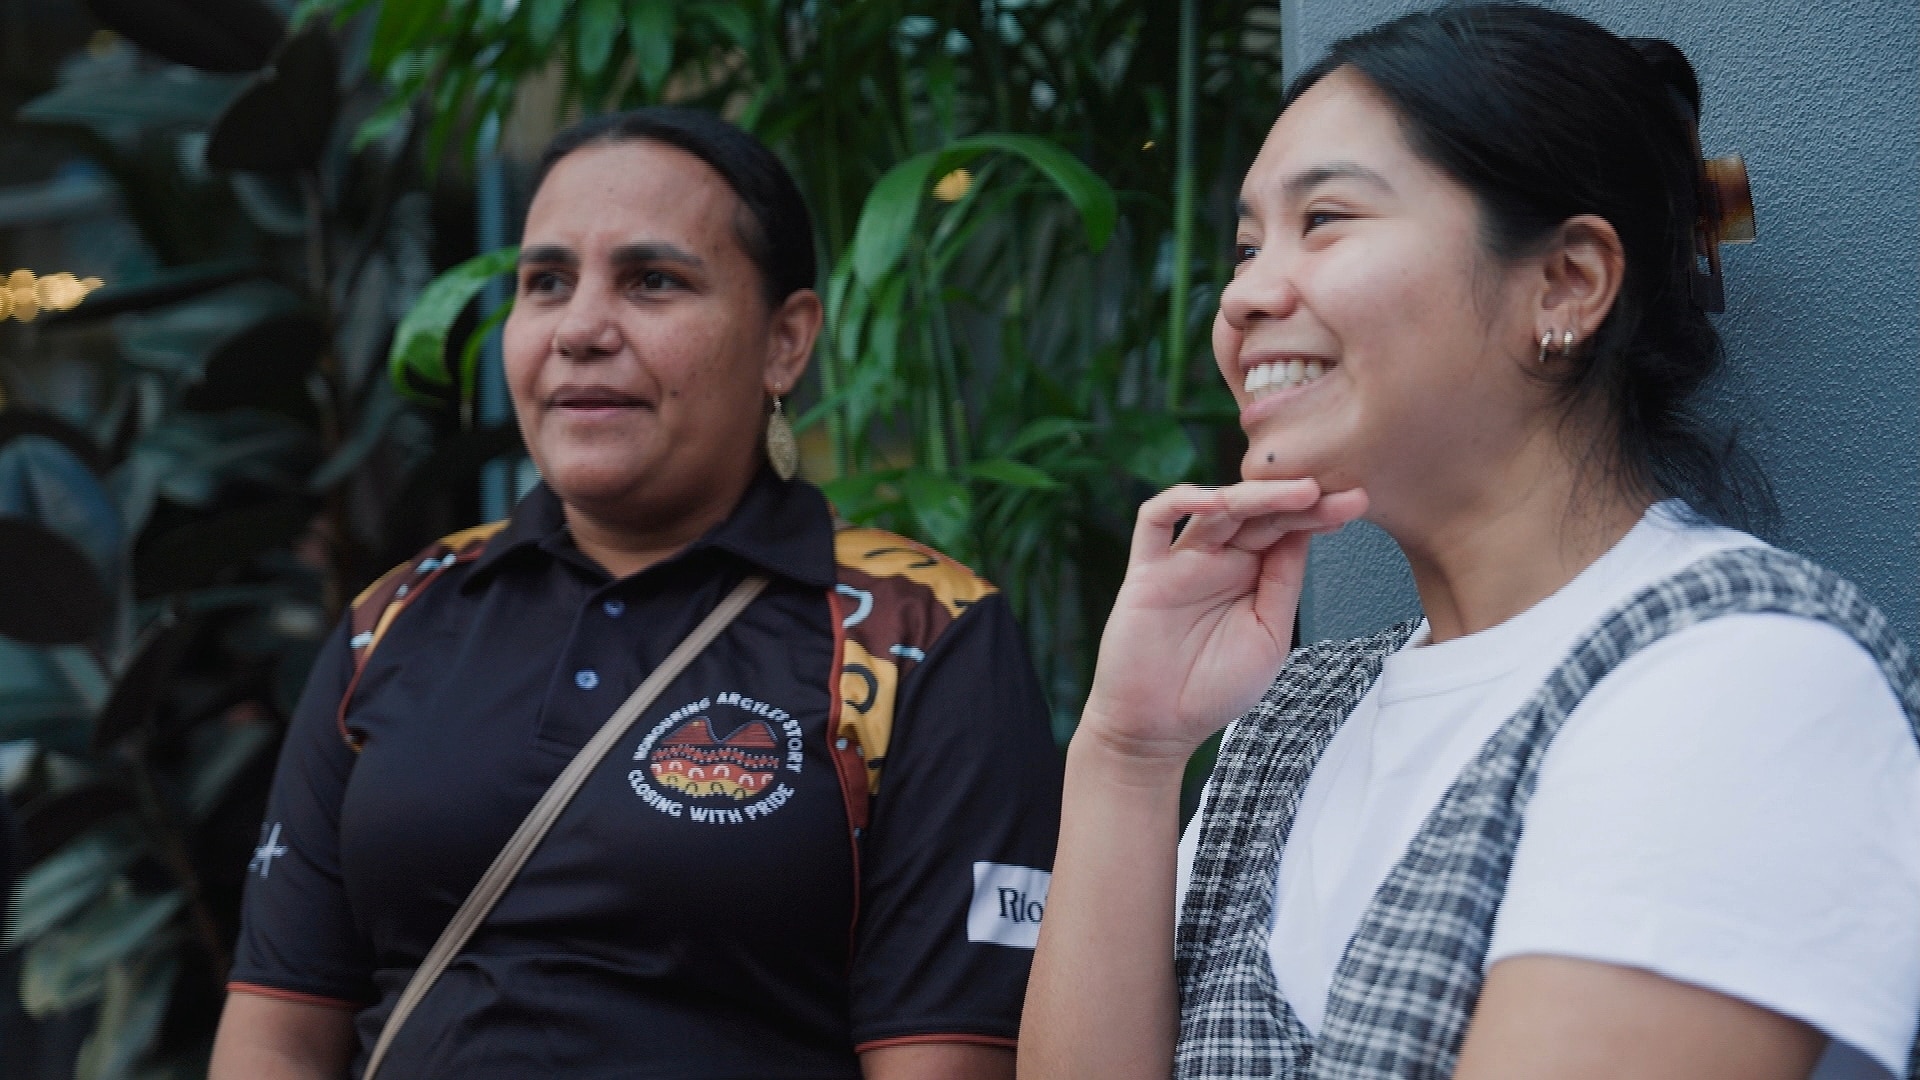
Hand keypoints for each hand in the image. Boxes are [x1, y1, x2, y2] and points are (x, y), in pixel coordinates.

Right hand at [1079, 479, 1366, 767]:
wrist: (1157, 729)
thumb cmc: (1213, 689)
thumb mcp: (1269, 636)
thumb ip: (1283, 585)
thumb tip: (1305, 534)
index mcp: (1251, 576)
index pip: (1286, 531)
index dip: (1317, 515)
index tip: (1355, 503)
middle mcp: (1218, 561)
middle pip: (1258, 514)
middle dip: (1297, 500)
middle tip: (1334, 490)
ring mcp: (1181, 563)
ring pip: (1217, 510)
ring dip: (1256, 495)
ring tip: (1297, 492)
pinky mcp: (1145, 573)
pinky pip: (1153, 522)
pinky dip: (1179, 501)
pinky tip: (1214, 500)